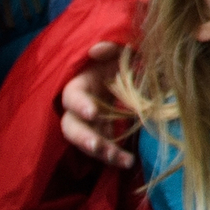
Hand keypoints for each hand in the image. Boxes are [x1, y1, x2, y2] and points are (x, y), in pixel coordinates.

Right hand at [57, 43, 137, 170]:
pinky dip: (114, 157)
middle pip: (71, 126)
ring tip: (122, 160)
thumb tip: (95, 50)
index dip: (79, 104)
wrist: (138, 71)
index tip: (93, 113)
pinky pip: (104, 148)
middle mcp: (82, 105)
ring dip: (101, 152)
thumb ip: (111, 47)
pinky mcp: (103, 133)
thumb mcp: (122, 49)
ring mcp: (91, 122)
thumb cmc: (126, 57)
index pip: (72, 95)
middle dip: (82, 137)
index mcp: (82, 82)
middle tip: (97, 146)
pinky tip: (128, 162)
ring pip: (87, 141)